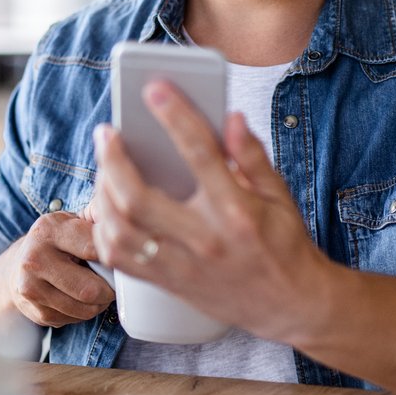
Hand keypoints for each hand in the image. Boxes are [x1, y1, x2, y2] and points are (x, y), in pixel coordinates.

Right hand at [0, 210, 114, 327]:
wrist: (18, 265)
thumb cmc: (56, 242)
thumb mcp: (71, 223)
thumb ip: (97, 223)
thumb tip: (128, 233)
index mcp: (48, 230)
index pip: (95, 248)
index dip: (113, 258)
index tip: (119, 259)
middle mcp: (35, 259)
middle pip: (91, 289)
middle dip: (108, 290)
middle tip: (111, 283)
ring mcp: (32, 288)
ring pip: (85, 309)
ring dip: (98, 304)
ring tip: (95, 290)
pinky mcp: (35, 312)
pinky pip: (74, 320)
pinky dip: (83, 312)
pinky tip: (76, 298)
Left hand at [89, 80, 333, 342]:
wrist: (293, 306)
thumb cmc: (285, 244)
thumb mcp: (280, 196)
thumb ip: (252, 156)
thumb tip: (230, 117)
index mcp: (237, 211)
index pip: (200, 154)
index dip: (175, 116)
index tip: (154, 88)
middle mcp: (205, 239)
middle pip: (139, 199)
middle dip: (114, 160)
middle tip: (107, 133)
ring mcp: (183, 265)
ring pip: (121, 231)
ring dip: (102, 194)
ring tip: (103, 166)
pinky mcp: (169, 282)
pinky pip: (120, 259)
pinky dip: (104, 230)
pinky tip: (105, 206)